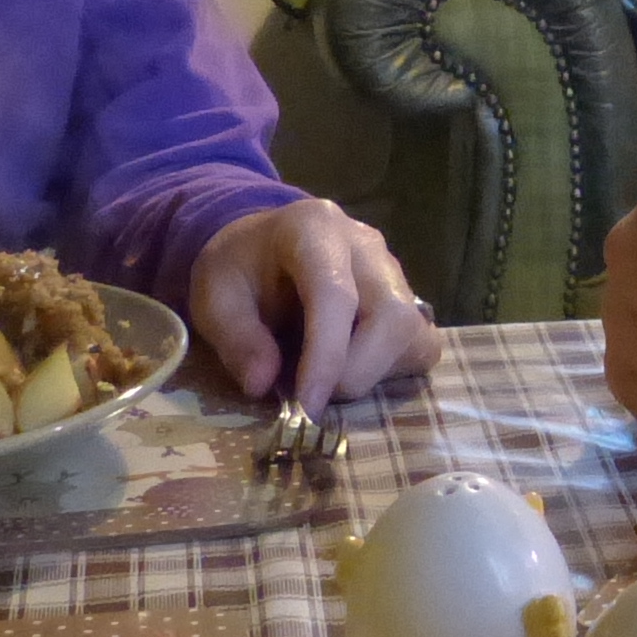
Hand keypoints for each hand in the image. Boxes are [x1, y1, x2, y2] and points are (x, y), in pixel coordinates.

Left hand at [190, 200, 436, 410]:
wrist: (262, 245)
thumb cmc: (240, 268)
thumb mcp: (214, 296)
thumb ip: (236, 338)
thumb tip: (262, 385)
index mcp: (315, 230)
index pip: (336, 295)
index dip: (326, 356)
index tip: (307, 406)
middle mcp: (366, 246)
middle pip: (391, 316)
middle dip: (355, 371)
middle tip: (312, 396)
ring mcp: (394, 271)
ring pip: (413, 334)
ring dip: (374, 374)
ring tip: (328, 378)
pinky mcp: (408, 298)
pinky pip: (421, 344)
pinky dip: (391, 370)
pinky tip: (353, 369)